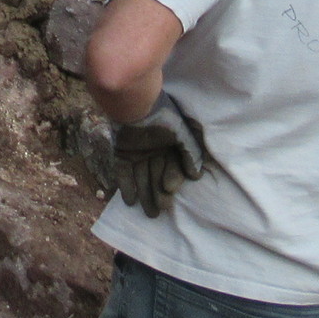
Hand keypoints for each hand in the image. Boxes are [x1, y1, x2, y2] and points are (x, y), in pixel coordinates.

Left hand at [111, 95, 207, 218]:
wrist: (134, 105)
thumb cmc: (162, 117)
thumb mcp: (182, 134)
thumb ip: (190, 153)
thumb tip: (196, 176)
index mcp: (169, 146)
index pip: (172, 168)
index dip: (171, 180)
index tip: (169, 189)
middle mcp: (154, 152)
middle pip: (157, 177)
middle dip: (158, 194)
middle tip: (159, 211)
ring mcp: (137, 153)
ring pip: (142, 178)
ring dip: (144, 195)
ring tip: (148, 213)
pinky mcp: (122, 154)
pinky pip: (124, 173)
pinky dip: (127, 186)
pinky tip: (130, 202)